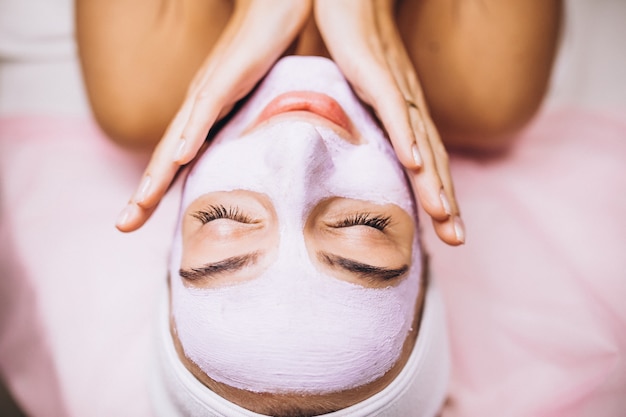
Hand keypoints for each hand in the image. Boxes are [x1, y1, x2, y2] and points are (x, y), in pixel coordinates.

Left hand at [116, 0, 311, 231]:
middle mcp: (197, 107)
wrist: (274, 7)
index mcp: (203, 117)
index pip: (176, 161)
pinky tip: (181, 157)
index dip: (157, 191)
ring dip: (158, 173)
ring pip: (178, 139)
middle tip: (124, 225)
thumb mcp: (256, 104)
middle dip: (145, 193)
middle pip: (166, 157)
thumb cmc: (266, 53)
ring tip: (141, 204)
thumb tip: (257, 161)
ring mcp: (208, 91)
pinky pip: (206, 109)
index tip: (139, 221)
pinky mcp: (226, 76)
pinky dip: (192, 134)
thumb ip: (250, 131)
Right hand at [314, 0, 463, 244]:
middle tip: (457, 240)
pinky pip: (394, 107)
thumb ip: (361, 124)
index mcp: (404, 113)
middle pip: (432, 159)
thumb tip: (350, 154)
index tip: (447, 233)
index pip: (426, 161)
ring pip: (420, 139)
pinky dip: (407, 136)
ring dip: (433, 180)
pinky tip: (415, 164)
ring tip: (444, 217)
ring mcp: (396, 87)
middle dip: (445, 200)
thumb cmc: (354, 42)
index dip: (437, 196)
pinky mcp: (376, 69)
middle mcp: (408, 104)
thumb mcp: (359, 93)